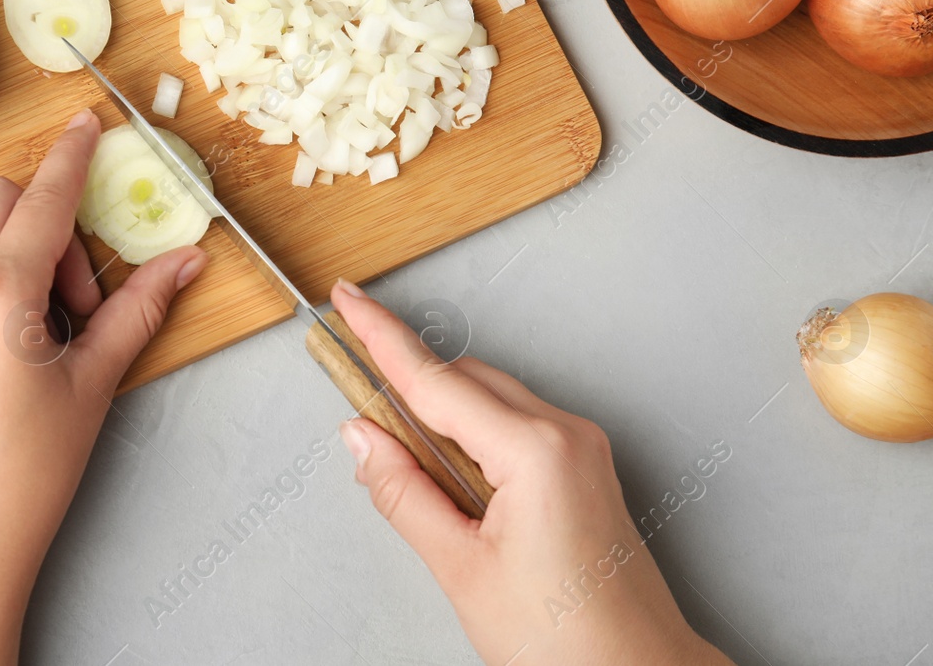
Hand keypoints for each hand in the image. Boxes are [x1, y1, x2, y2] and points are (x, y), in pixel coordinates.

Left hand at [0, 109, 206, 665]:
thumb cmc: (25, 472)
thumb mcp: (93, 385)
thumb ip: (137, 309)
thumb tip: (188, 260)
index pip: (46, 196)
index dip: (73, 156)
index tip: (87, 124)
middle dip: (41, 226)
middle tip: (71, 302)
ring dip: (2, 261)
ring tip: (26, 341)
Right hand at [331, 282, 733, 665]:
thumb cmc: (568, 641)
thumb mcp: (461, 568)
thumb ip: (403, 493)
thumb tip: (362, 440)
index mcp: (535, 451)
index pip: (436, 380)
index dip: (382, 337)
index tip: (349, 301)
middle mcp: (566, 434)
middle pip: (464, 380)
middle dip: (405, 378)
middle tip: (350, 384)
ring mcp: (581, 447)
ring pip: (488, 400)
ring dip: (438, 411)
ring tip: (393, 449)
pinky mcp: (583, 466)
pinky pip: (514, 424)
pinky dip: (470, 435)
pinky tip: (444, 469)